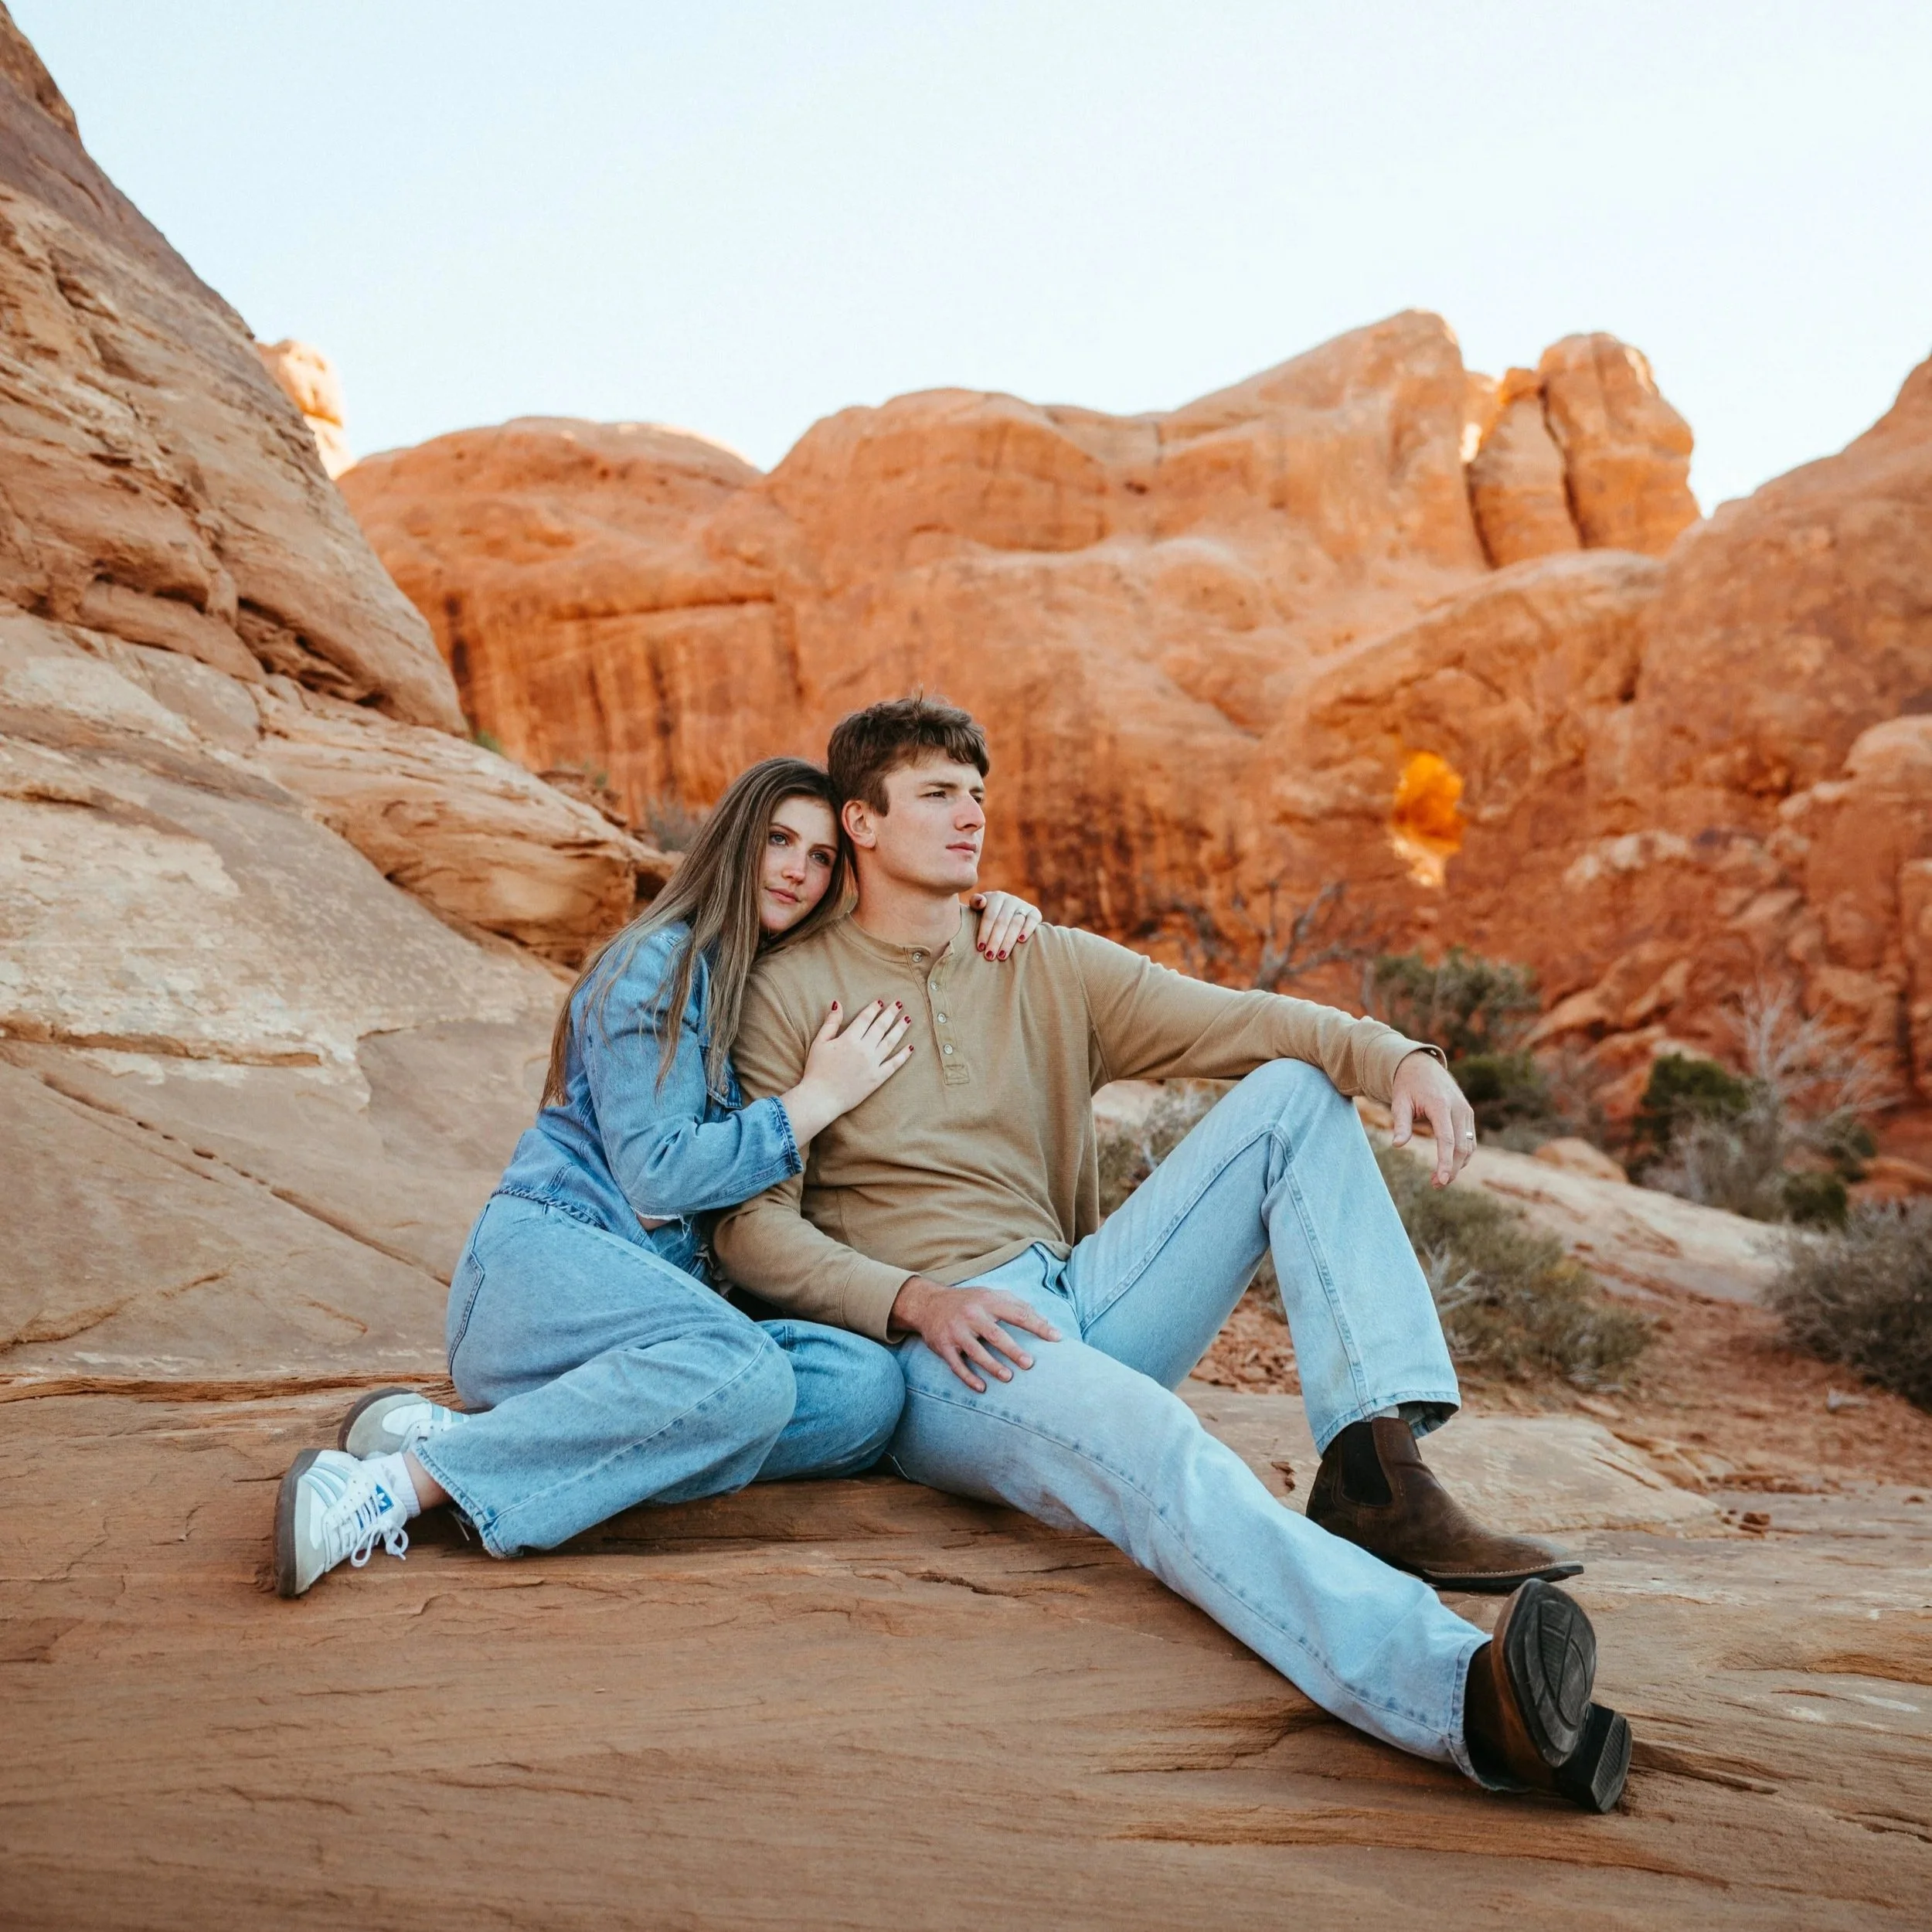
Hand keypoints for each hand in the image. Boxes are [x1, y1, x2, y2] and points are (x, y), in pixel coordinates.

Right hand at [779, 1000, 912, 1143]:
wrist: (821, 1098)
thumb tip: (838, 1004)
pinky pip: (894, 1064)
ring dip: (900, 1029)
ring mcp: (873, 1064)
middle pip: (880, 1027)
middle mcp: (864, 1049)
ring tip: (907, 1019)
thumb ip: (831, 1023)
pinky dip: (903, 1055)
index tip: (880, 1002)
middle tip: (898, 1004)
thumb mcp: (819, 1043)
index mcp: (849, 1039)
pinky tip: (910, 1047)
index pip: (865, 1019)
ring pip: (890, 1042)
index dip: (873, 1009)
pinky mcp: (877, 1078)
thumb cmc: (816, 1070)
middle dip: (890, 1014)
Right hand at [889, 1275, 1060, 1391]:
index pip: (1018, 1313)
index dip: (1038, 1325)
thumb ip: (1017, 1305)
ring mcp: (956, 1331)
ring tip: (1008, 1377)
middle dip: (1013, 1349)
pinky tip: (981, 1387)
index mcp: (987, 1301)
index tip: (1056, 1337)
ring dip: (992, 1366)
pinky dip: (968, 1377)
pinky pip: (956, 1365)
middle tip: (1030, 1363)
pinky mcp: (943, 1346)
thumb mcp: (991, 1295)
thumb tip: (1045, 1320)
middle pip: (995, 1334)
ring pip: (976, 1351)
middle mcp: (971, 1315)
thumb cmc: (968, 1301)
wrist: (928, 1304)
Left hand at [967, 890, 1040, 961]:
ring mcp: (1023, 905)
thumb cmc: (989, 914)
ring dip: (1008, 941)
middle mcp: (1011, 899)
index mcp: (996, 897)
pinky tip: (1021, 941)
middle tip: (990, 956)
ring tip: (1002, 955)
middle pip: (1002, 922)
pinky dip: (1027, 930)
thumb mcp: (979, 907)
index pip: (990, 916)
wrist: (1008, 912)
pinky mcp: (1035, 912)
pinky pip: (1032, 920)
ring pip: (1016, 923)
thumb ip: (976, 902)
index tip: (980, 948)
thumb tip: (980, 902)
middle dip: (995, 940)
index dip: (985, 932)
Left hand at [1390, 1050, 1477, 1186]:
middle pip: (1461, 1146)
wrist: (1422, 1066)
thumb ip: (1400, 1124)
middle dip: (1451, 1169)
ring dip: (1458, 1165)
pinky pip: (1470, 1140)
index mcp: (1440, 1105)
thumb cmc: (1407, 1086)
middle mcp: (1458, 1108)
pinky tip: (1449, 1165)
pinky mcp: (1468, 1115)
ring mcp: (1466, 1111)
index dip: (1445, 1162)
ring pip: (1469, 1146)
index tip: (1441, 1180)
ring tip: (1439, 1180)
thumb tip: (1397, 1144)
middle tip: (1436, 1185)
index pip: (1447, 1139)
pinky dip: (1462, 1155)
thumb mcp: (1399, 1102)